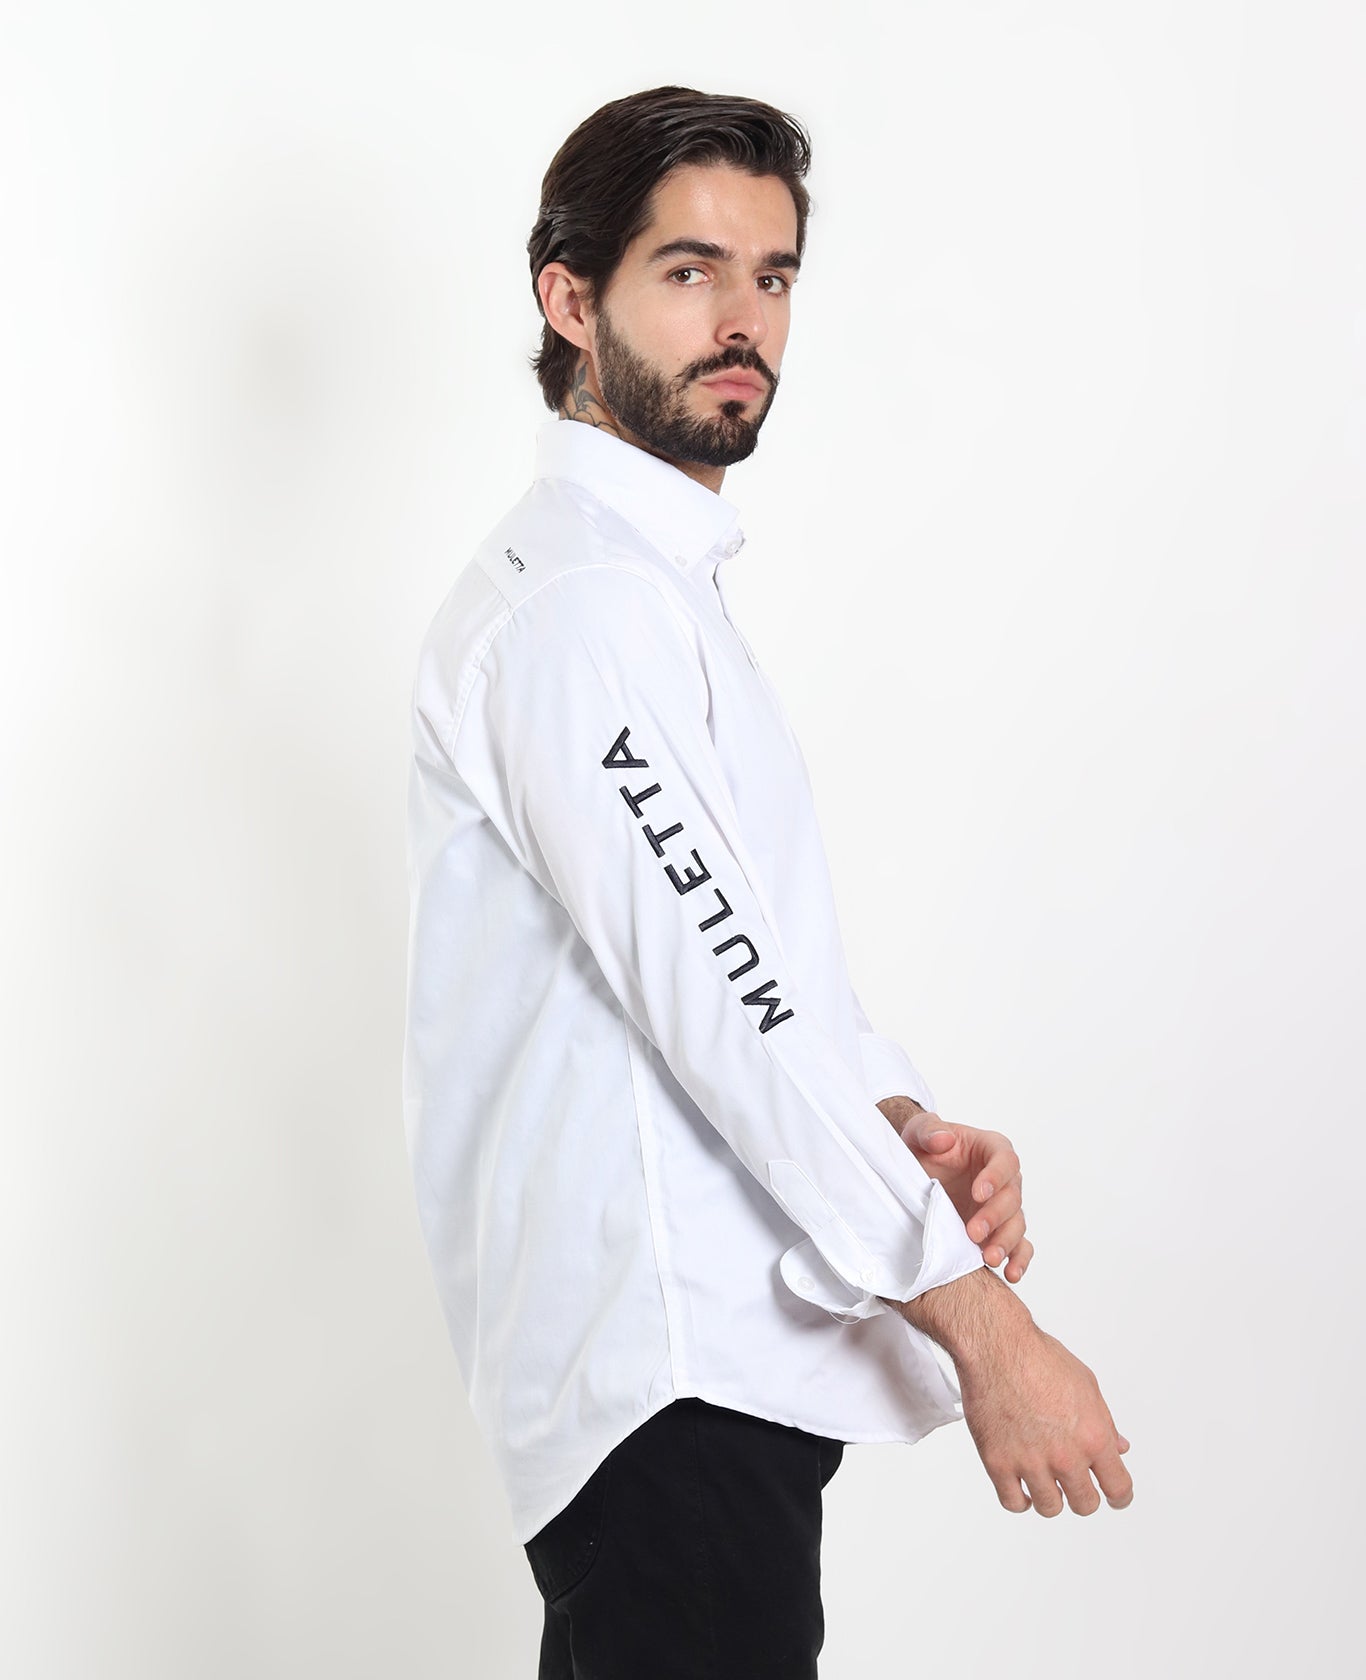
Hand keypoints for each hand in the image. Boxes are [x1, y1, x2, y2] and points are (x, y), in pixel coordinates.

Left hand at [876, 1096, 1031, 1282]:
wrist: (917, 1169)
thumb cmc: (923, 1147)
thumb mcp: (919, 1131)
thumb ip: (929, 1130)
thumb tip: (944, 1139)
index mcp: (992, 1149)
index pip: (1005, 1161)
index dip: (996, 1177)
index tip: (978, 1193)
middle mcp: (1004, 1179)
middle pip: (1012, 1197)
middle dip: (995, 1216)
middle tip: (973, 1232)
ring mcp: (1002, 1207)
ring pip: (1016, 1224)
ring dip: (1005, 1242)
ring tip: (988, 1258)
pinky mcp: (998, 1230)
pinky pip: (1019, 1245)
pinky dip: (1019, 1259)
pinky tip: (1010, 1273)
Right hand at [954, 1303, 1133, 1516]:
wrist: (996, 1347)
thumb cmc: (1038, 1357)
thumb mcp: (1086, 1385)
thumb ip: (1105, 1423)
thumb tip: (1117, 1446)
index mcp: (1093, 1437)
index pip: (1118, 1488)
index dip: (1119, 1496)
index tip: (1115, 1497)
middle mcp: (1065, 1456)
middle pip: (1085, 1504)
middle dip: (1083, 1495)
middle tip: (1076, 1485)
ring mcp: (1030, 1463)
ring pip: (1050, 1507)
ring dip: (1051, 1497)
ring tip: (1046, 1482)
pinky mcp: (998, 1463)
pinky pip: (1013, 1503)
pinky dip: (1020, 1499)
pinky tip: (1021, 1486)